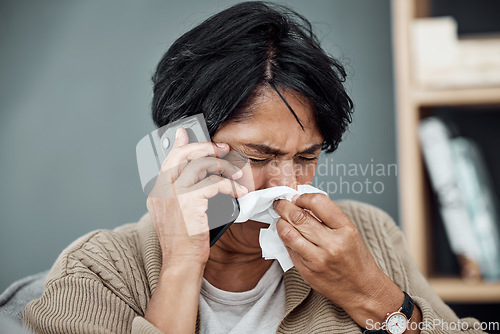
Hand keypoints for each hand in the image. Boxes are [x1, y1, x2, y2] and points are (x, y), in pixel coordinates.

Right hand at [146, 127, 247, 269]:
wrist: (181, 262)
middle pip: (183, 154)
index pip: (169, 159)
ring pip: (201, 165)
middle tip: (223, 149)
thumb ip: (183, 193)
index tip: (188, 134)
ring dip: (224, 168)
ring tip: (237, 175)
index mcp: (158, 192)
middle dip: (205, 147)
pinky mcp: (188, 201)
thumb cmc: (184, 241)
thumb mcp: (179, 214)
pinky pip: (213, 184)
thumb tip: (200, 177)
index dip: (181, 144)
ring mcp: (173, 194)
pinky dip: (229, 186)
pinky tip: (238, 193)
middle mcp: (161, 190)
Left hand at [273, 193, 403, 326]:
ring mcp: (318, 259)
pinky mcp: (307, 271)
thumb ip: (327, 217)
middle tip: (280, 203)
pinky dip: (285, 239)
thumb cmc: (355, 258)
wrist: (362, 290)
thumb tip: (302, 203)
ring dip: (280, 222)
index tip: (297, 197)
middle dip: (284, 206)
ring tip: (281, 218)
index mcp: (346, 229)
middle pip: (298, 217)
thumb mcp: (349, 232)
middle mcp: (332, 244)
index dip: (303, 197)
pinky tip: (287, 235)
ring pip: (288, 233)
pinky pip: (288, 249)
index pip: (318, 202)